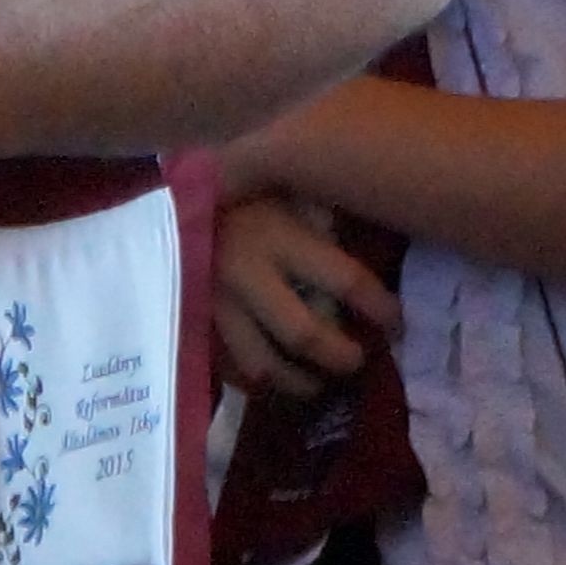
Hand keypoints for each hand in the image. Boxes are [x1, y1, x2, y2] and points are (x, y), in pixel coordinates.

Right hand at [212, 191, 400, 397]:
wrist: (169, 193)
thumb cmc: (242, 184)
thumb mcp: (286, 183)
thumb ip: (321, 212)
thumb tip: (372, 238)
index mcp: (277, 235)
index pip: (344, 280)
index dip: (378, 306)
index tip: (396, 321)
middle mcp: (246, 274)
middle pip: (303, 333)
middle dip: (340, 355)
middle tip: (359, 360)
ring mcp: (214, 303)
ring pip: (262, 364)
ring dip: (299, 381)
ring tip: (318, 381)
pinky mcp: (192, 320)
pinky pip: (227, 367)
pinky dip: (256, 381)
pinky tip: (274, 376)